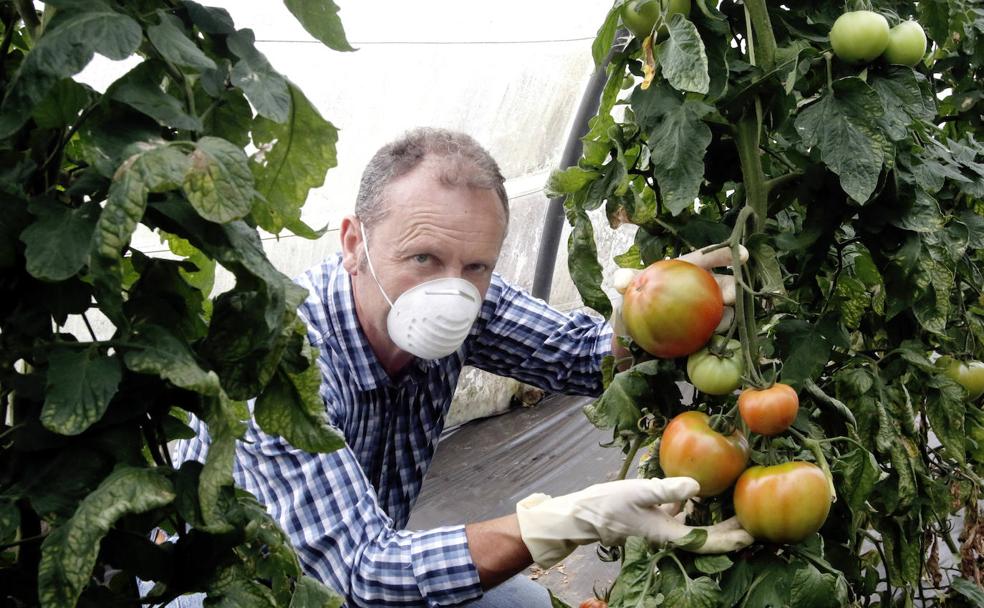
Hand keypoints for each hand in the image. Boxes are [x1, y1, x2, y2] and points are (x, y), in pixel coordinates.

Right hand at [516, 477, 752, 567]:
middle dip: (729, 533)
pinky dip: (694, 510)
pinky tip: (699, 497)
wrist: (582, 513)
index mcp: (667, 533)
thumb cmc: (608, 504)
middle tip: (752, 523)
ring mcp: (660, 527)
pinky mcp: (652, 518)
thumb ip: (667, 490)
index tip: (750, 534)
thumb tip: (697, 487)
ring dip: (714, 522)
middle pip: (705, 537)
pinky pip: (680, 517)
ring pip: (695, 528)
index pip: (705, 541)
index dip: (729, 539)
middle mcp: (667, 534)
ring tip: (733, 512)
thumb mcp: (638, 492)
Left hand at [609, 243, 747, 333]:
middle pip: (725, 285)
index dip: (725, 255)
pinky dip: (719, 338)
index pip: (707, 259)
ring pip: (727, 312)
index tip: (743, 254)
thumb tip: (620, 280)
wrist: (634, 337)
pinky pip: (717, 336)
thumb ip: (627, 282)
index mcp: (688, 271)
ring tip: (720, 323)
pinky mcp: (705, 334)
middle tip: (731, 296)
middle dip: (734, 288)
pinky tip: (715, 342)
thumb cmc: (634, 304)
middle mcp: (704, 290)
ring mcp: (707, 313)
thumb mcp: (628, 291)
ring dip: (728, 316)